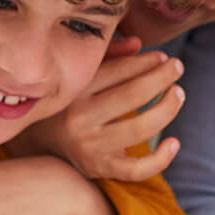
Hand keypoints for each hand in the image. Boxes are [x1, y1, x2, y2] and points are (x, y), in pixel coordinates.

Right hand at [10, 35, 184, 181]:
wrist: (36, 145)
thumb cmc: (65, 104)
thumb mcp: (79, 78)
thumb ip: (108, 58)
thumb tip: (139, 44)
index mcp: (73, 91)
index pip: (117, 71)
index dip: (145, 61)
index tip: (162, 57)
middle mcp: (78, 119)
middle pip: (131, 96)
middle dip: (161, 78)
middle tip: (178, 66)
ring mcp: (89, 147)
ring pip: (139, 128)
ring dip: (166, 109)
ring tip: (178, 93)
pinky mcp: (100, 169)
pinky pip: (135, 170)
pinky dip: (160, 159)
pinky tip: (174, 143)